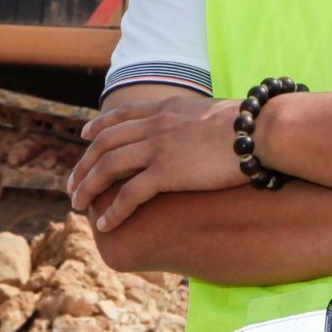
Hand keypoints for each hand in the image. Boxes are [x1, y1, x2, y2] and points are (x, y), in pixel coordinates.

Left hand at [67, 93, 248, 231]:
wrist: (259, 130)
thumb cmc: (250, 125)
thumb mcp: (213, 113)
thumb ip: (196, 120)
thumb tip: (201, 130)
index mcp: (166, 108)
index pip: (122, 116)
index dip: (99, 126)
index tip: (85, 136)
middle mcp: (155, 124)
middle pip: (105, 143)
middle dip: (84, 164)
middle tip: (72, 184)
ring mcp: (158, 147)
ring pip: (108, 167)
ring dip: (88, 187)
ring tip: (76, 205)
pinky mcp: (167, 171)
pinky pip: (129, 194)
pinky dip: (113, 210)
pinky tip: (104, 223)